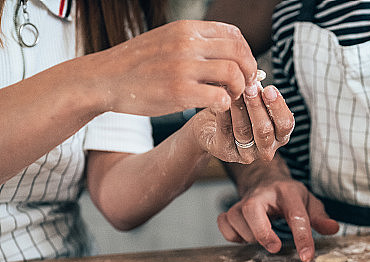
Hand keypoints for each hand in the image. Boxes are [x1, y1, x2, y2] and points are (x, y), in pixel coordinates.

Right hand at [91, 20, 257, 115]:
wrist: (103, 79)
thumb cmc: (138, 65)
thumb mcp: (166, 41)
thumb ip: (195, 44)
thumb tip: (229, 56)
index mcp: (186, 29)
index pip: (234, 35)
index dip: (246, 54)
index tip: (244, 69)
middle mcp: (186, 43)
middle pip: (239, 53)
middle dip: (249, 73)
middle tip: (244, 87)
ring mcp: (183, 67)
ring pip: (234, 73)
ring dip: (239, 89)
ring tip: (229, 97)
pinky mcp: (178, 91)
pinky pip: (219, 97)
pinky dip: (225, 104)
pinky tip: (216, 107)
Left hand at [190, 84, 293, 163]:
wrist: (211, 126)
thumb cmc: (238, 111)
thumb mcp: (253, 101)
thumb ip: (259, 92)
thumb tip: (257, 76)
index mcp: (279, 136)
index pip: (286, 124)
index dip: (278, 107)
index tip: (269, 89)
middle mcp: (266, 149)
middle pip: (265, 130)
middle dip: (258, 106)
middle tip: (250, 87)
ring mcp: (246, 154)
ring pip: (244, 130)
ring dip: (240, 108)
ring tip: (235, 90)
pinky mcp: (225, 152)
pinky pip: (225, 131)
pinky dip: (224, 113)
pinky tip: (222, 99)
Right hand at [217, 166, 338, 261]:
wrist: (265, 181)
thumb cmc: (289, 196)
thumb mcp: (309, 202)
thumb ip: (320, 217)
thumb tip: (333, 229)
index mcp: (287, 192)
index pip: (296, 215)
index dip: (302, 238)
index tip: (307, 257)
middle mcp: (262, 195)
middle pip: (252, 210)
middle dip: (262, 233)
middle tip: (275, 248)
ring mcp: (242, 202)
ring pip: (237, 220)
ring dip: (250, 236)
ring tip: (264, 236)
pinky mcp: (230, 211)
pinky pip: (224, 225)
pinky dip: (233, 235)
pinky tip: (246, 235)